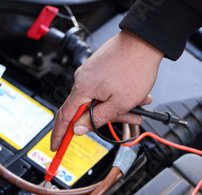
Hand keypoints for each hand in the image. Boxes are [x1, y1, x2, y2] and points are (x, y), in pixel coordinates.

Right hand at [51, 30, 163, 150]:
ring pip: (102, 99)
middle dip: (110, 118)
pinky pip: (107, 89)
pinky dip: (120, 95)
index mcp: (82, 89)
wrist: (144, 42)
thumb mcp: (118, 104)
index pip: (64, 117)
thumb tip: (78, 129)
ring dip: (121, 106)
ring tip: (139, 106)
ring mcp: (91, 73)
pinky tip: (136, 96)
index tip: (57, 147)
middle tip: (128, 120)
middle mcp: (83, 79)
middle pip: (88, 109)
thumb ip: (96, 119)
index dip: (60, 135)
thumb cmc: (134, 68)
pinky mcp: (100, 68)